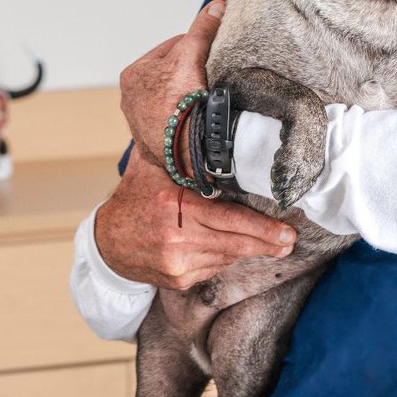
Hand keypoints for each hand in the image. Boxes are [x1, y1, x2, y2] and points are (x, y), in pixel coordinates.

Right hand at [94, 145, 297, 289]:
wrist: (106, 242)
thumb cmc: (136, 197)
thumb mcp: (154, 168)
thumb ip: (180, 150)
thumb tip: (202, 117)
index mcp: (175, 207)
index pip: (230, 220)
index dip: (263, 229)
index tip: (287, 232)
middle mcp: (177, 239)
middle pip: (235, 244)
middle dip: (268, 243)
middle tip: (290, 241)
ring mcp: (178, 263)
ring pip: (227, 257)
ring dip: (249, 249)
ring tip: (273, 244)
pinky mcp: (178, 279)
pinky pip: (214, 268)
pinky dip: (226, 257)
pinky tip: (234, 248)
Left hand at [119, 0, 223, 166]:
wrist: (182, 150)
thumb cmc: (180, 102)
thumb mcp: (192, 55)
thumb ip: (202, 29)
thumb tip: (215, 7)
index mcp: (133, 74)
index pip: (171, 47)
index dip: (195, 46)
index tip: (211, 52)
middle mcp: (131, 98)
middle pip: (171, 73)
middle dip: (189, 73)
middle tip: (211, 76)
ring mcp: (140, 121)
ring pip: (171, 97)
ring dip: (187, 95)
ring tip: (206, 97)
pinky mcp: (153, 141)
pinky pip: (173, 119)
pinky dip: (184, 116)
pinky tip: (198, 117)